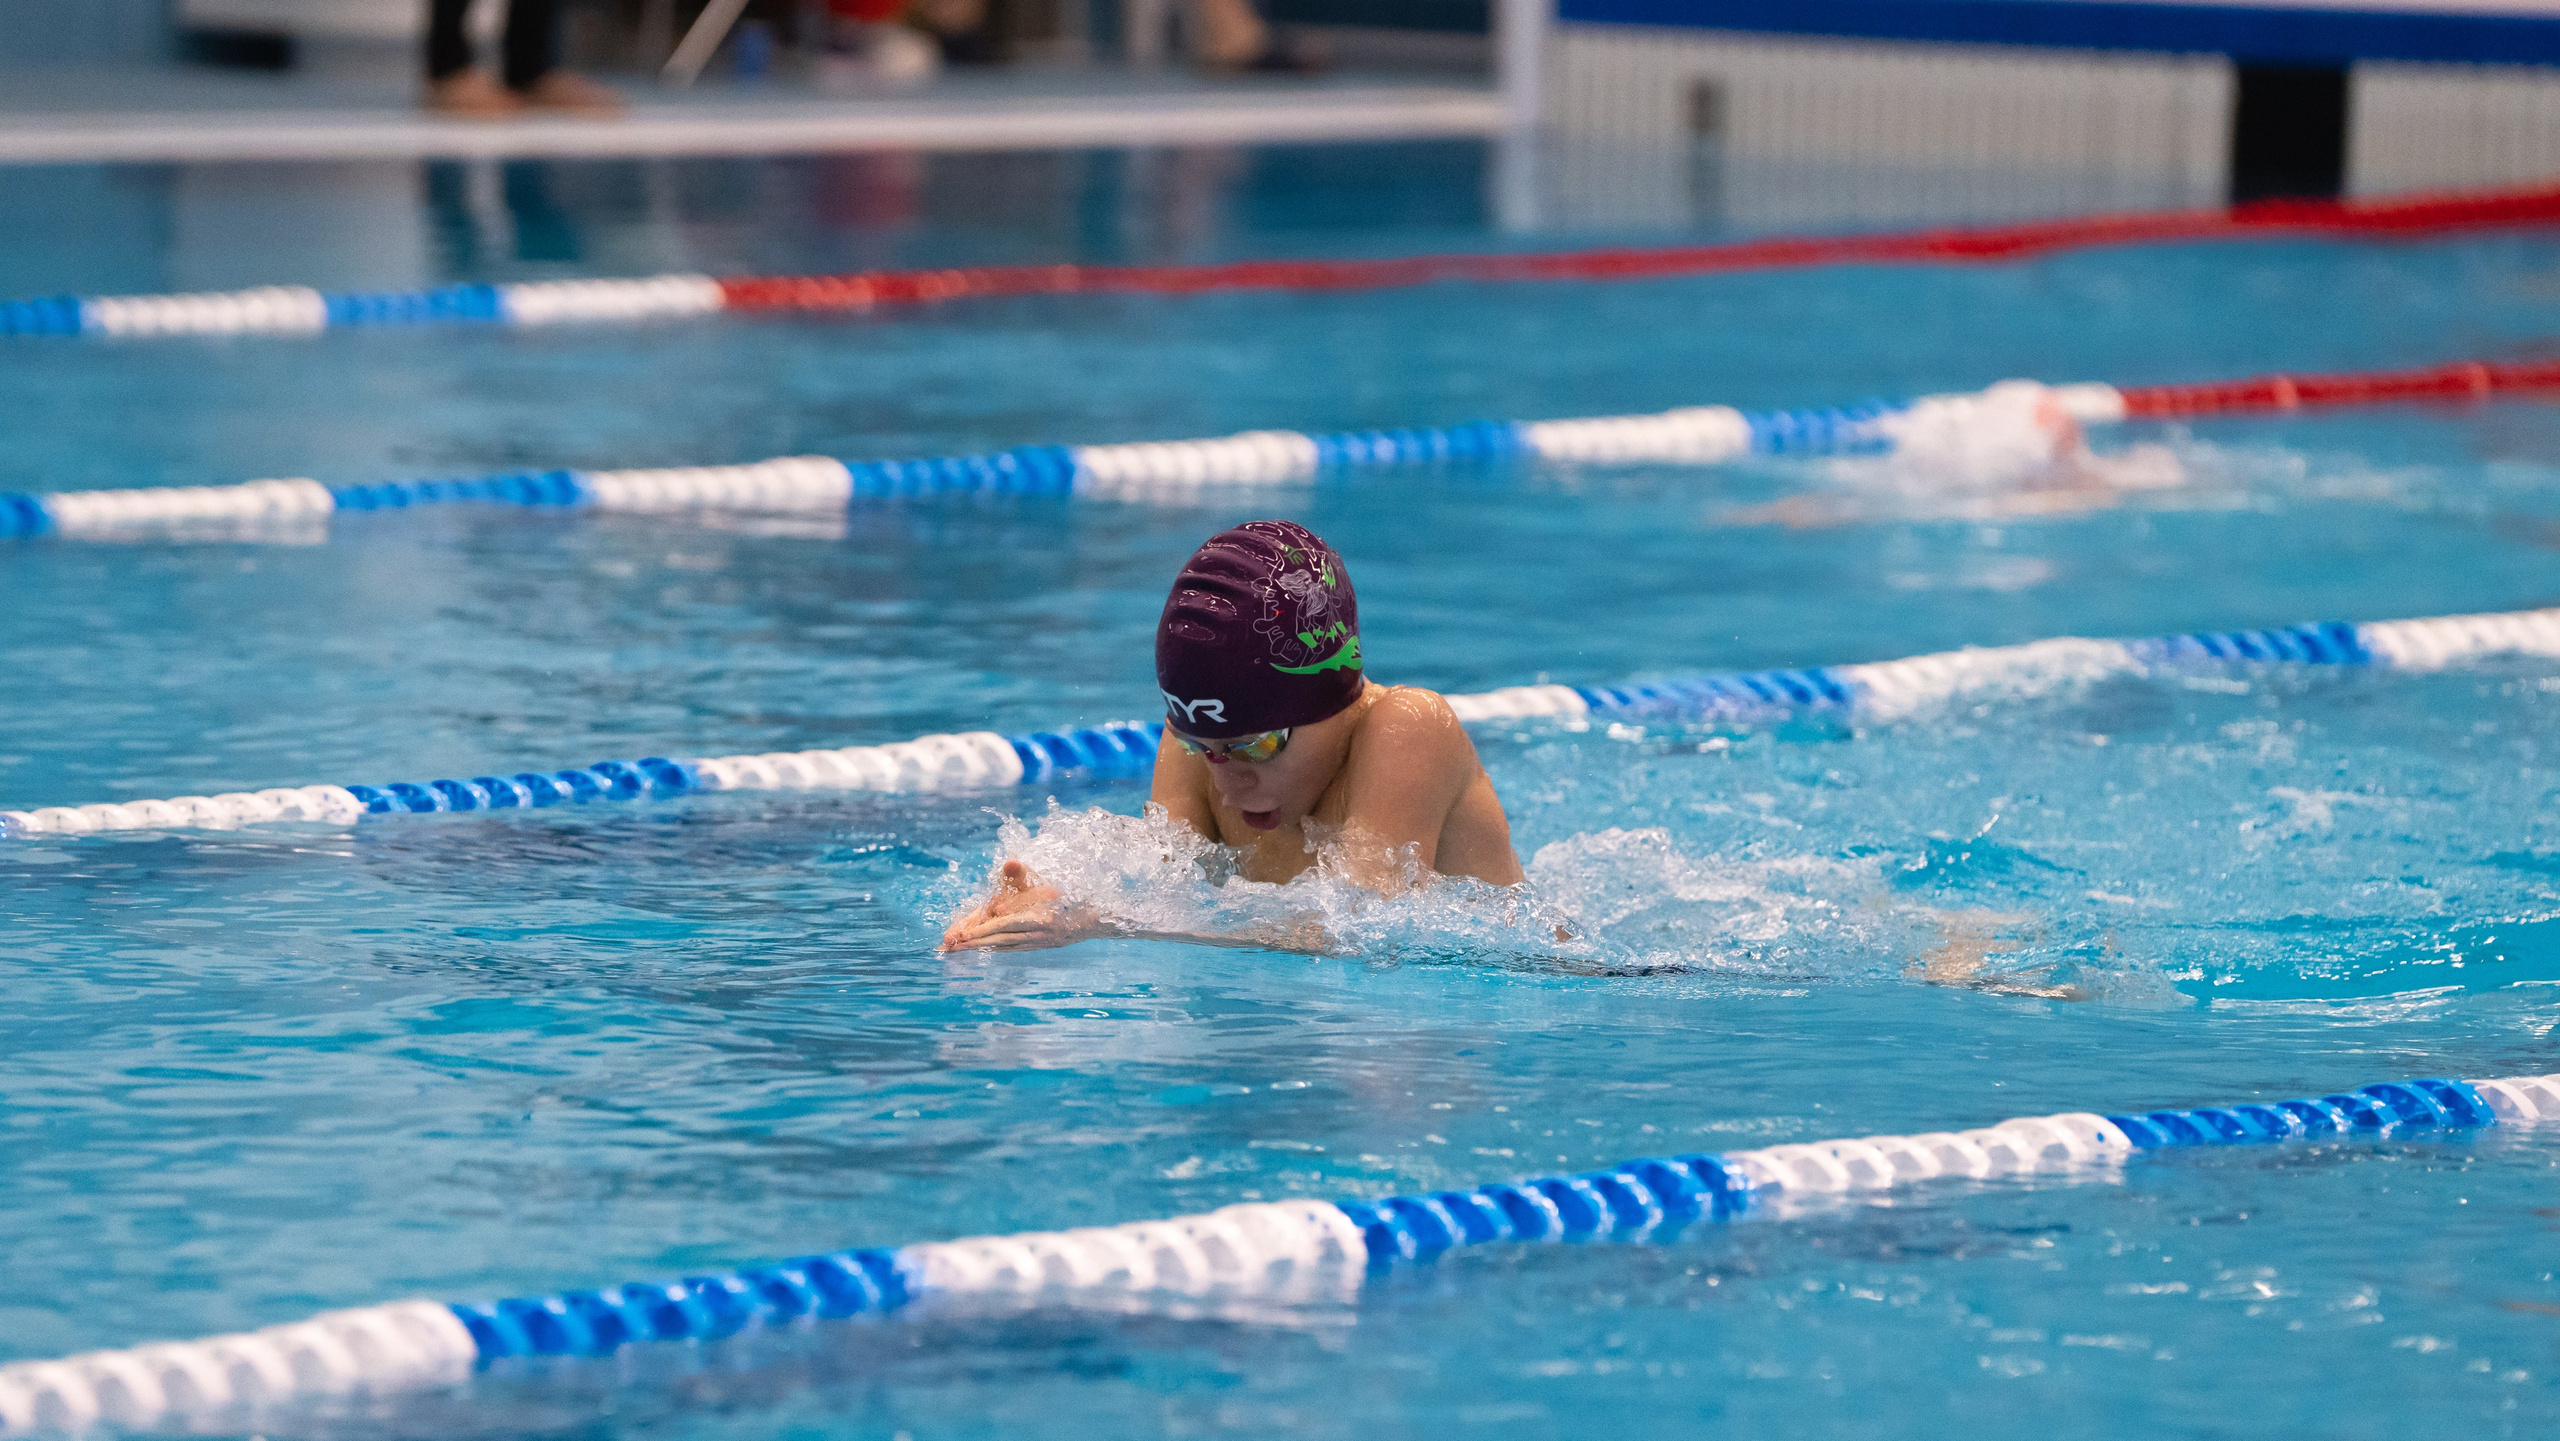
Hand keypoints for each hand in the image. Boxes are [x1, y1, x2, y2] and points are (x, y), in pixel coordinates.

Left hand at [939, 859, 1102, 951]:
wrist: (1102, 917)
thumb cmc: (1076, 895)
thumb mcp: (1050, 882)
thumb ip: (1024, 875)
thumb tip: (1005, 878)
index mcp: (1041, 919)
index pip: (1006, 926)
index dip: (983, 931)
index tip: (963, 935)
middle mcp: (1039, 934)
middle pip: (1001, 941)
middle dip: (975, 944)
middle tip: (952, 948)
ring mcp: (1041, 943)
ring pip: (1006, 946)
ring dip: (982, 948)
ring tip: (960, 949)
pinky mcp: (1043, 945)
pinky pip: (1014, 948)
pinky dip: (996, 949)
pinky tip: (985, 948)